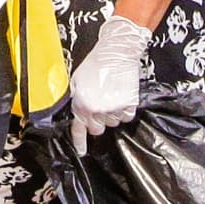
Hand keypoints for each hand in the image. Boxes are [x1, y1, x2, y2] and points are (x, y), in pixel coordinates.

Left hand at [70, 13, 154, 136]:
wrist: (116, 52)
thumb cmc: (96, 63)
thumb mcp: (77, 81)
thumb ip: (76, 100)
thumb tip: (75, 113)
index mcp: (82, 104)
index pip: (79, 130)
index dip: (80, 143)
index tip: (82, 151)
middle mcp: (97, 109)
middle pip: (97, 129)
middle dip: (97, 121)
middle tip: (100, 106)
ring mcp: (113, 109)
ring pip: (113, 123)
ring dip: (112, 114)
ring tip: (111, 96)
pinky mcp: (129, 105)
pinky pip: (126, 117)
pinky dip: (125, 110)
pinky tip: (121, 97)